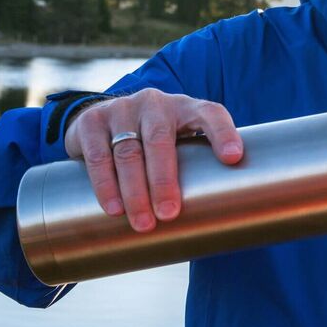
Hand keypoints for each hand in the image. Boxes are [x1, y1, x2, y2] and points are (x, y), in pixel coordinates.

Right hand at [64, 88, 243, 231]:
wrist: (101, 118)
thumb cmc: (154, 138)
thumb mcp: (178, 139)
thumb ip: (197, 163)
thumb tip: (219, 213)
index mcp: (185, 107)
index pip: (210, 113)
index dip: (223, 133)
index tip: (233, 158)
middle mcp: (155, 103)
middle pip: (161, 140)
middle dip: (164, 180)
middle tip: (169, 214)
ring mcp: (122, 109)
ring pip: (128, 152)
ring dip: (135, 191)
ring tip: (143, 223)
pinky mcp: (92, 122)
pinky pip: (98, 156)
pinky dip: (105, 185)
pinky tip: (113, 208)